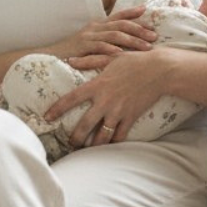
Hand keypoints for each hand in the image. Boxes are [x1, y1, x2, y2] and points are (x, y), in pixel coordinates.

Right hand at [44, 6, 157, 61]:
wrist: (49, 58)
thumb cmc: (72, 54)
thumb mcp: (90, 44)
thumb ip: (105, 41)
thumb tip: (124, 46)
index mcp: (97, 26)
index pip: (118, 16)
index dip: (132, 12)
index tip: (147, 10)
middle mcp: (94, 28)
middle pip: (121, 25)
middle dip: (139, 29)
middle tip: (155, 35)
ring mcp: (87, 37)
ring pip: (114, 35)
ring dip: (132, 41)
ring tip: (146, 46)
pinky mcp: (81, 48)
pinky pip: (99, 47)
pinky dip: (112, 49)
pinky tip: (122, 54)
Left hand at [44, 48, 174, 148]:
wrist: (159, 70)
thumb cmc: (135, 61)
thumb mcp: (111, 57)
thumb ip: (89, 60)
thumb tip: (70, 60)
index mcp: (97, 85)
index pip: (71, 99)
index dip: (57, 109)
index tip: (46, 117)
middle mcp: (105, 102)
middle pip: (84, 126)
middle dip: (74, 138)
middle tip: (69, 144)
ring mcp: (118, 112)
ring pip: (102, 136)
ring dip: (93, 145)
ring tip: (87, 150)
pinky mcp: (131, 118)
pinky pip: (119, 136)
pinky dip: (113, 143)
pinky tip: (108, 146)